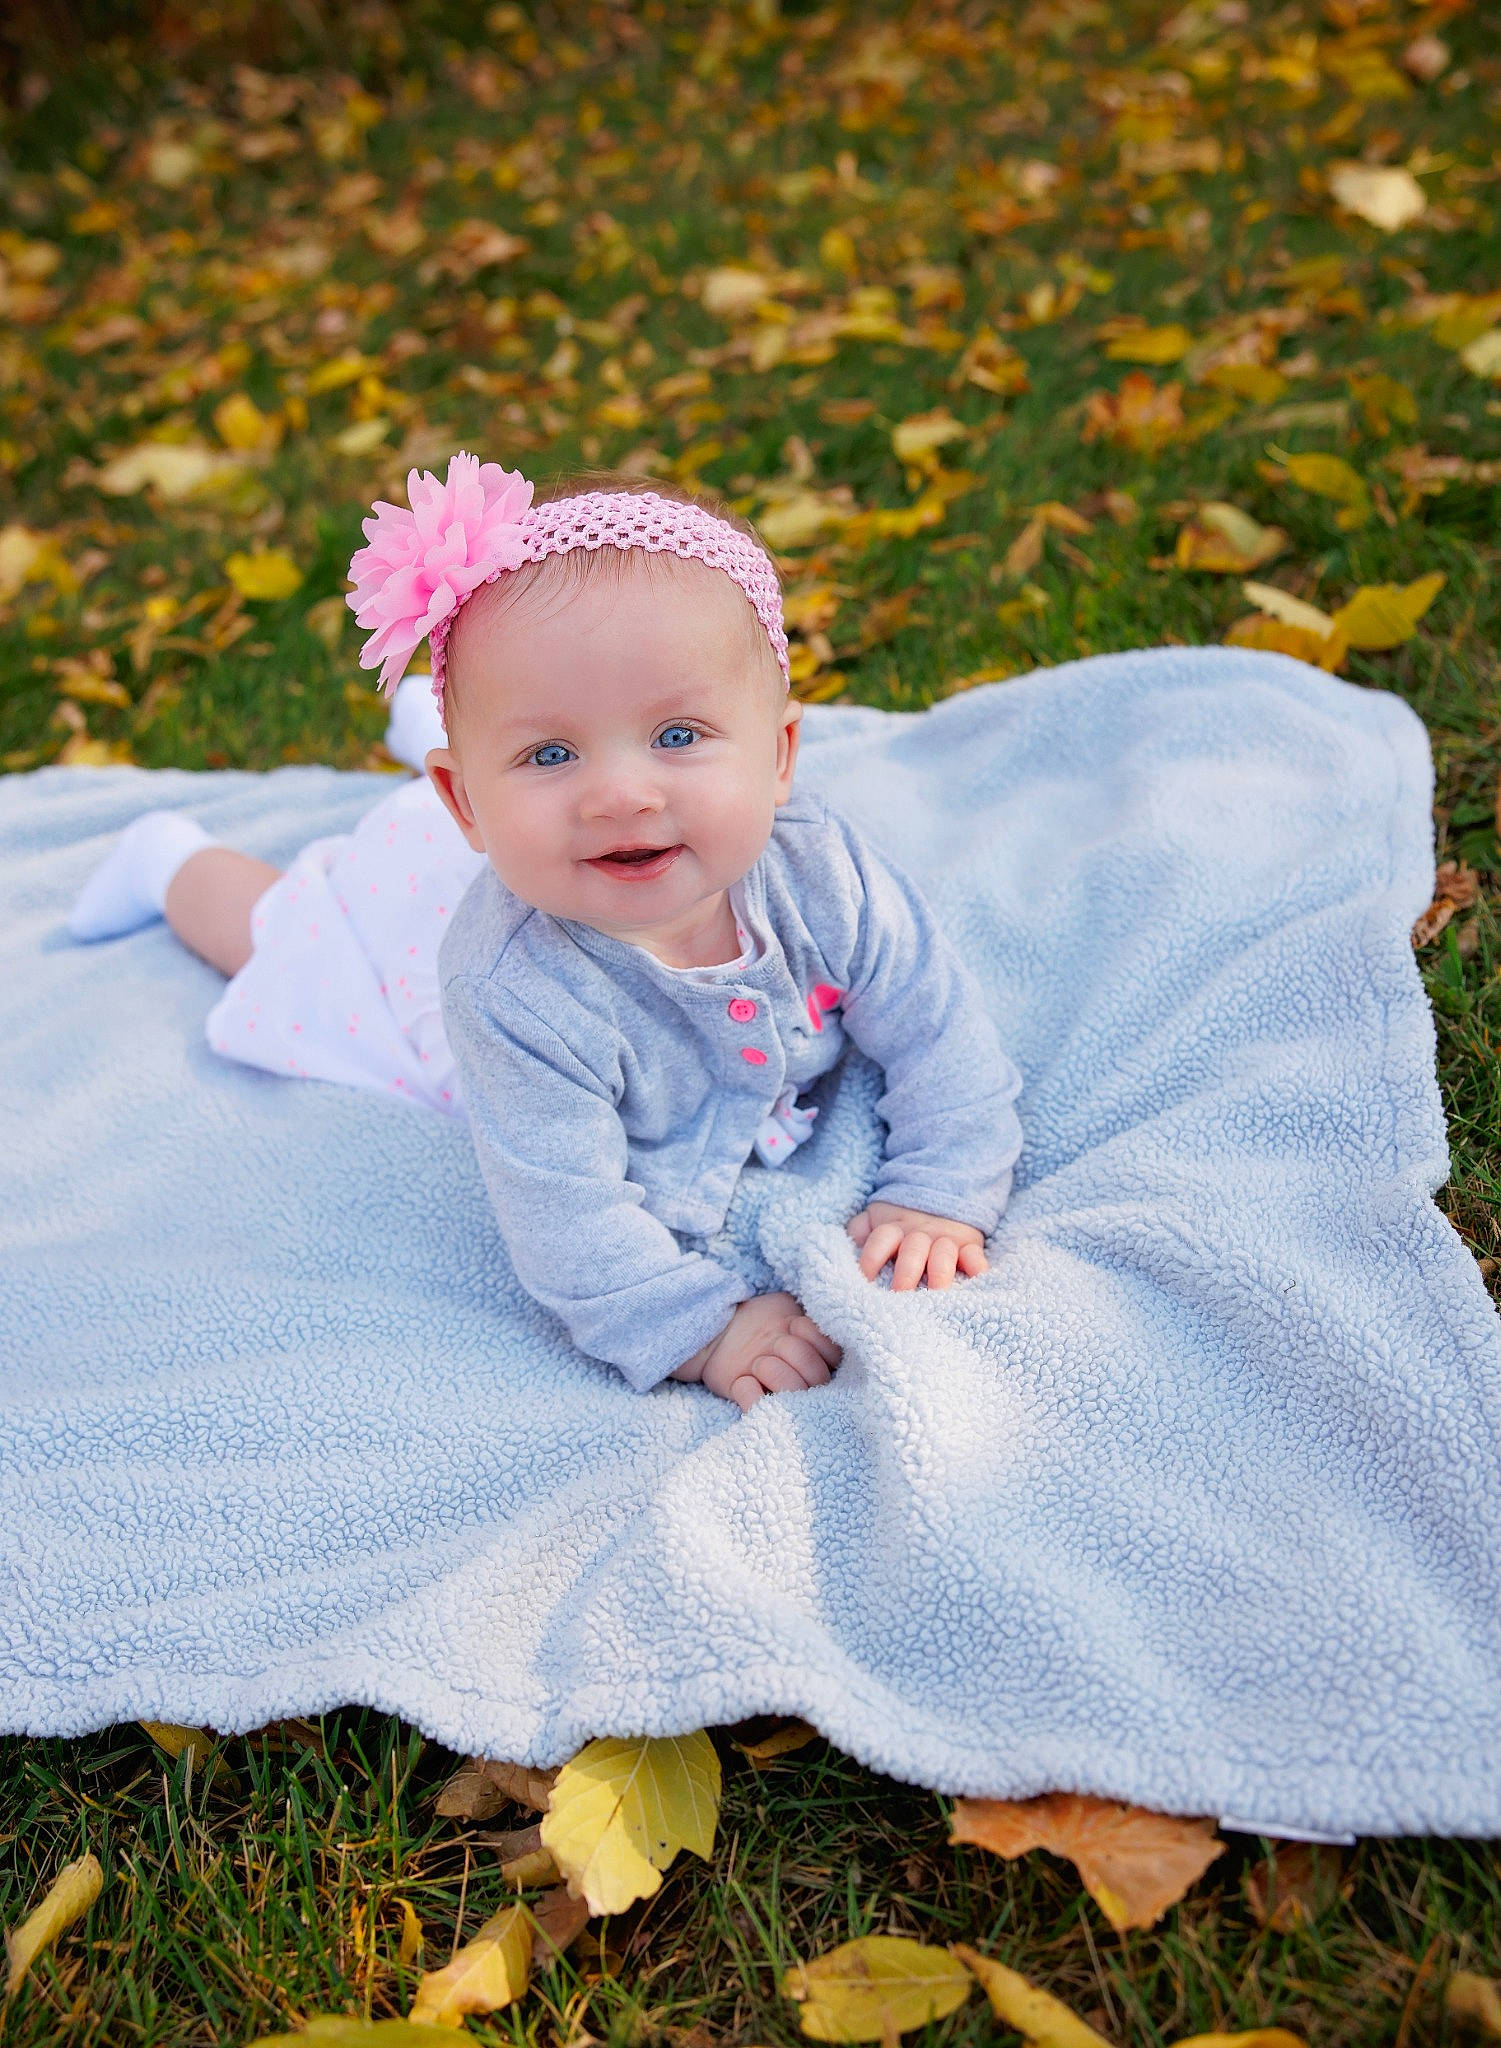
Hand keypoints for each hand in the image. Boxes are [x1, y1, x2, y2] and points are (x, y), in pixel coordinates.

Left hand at [671, 1291, 841, 1411]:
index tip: (792, 1325)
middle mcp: (804, 1381)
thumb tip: (807, 1325)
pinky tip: (742, 1382)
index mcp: (818, 1359)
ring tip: (758, 1362)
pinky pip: (757, 1407)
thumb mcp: (784, 1308)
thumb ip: (804, 1316)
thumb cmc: (760, 1320)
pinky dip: (748, 1393)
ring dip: (774, 1370)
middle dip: (795, 1352)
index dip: (814, 1337)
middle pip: (817, 1375)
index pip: (834, 1356)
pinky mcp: (755, 1407)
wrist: (721, 1333)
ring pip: (793, 1390)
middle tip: (774, 1343)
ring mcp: (780, 1395)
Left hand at [845, 1201, 988, 1290]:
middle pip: (912, 1249)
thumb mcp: (874, 1220)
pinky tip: (977, 1282)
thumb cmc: (899, 1225)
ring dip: (940, 1272)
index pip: (881, 1239)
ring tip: (938, 1293)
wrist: (940, 1197)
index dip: (872, 1257)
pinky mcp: (970, 1246)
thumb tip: (843, 1249)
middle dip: (906, 1271)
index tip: (866, 1279)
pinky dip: (978, 1268)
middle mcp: (920, 1235)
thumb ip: (858, 1231)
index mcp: (894, 1228)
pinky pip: (976, 1256)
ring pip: (944, 1253)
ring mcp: (946, 1240)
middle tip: (900, 1294)